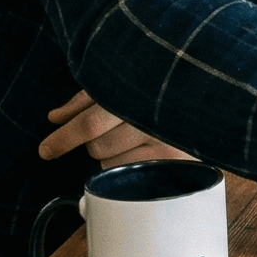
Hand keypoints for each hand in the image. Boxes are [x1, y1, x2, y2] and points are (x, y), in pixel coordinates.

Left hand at [39, 90, 195, 166]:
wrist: (211, 94)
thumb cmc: (157, 89)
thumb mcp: (121, 84)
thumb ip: (86, 100)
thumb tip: (54, 117)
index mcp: (134, 92)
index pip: (89, 122)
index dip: (63, 138)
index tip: (45, 150)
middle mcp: (150, 117)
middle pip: (96, 145)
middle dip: (92, 142)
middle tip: (108, 131)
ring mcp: (164, 140)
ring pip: (109, 162)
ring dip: (111, 154)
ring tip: (134, 137)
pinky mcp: (173, 160)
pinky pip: (128, 173)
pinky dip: (127, 165)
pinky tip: (143, 150)